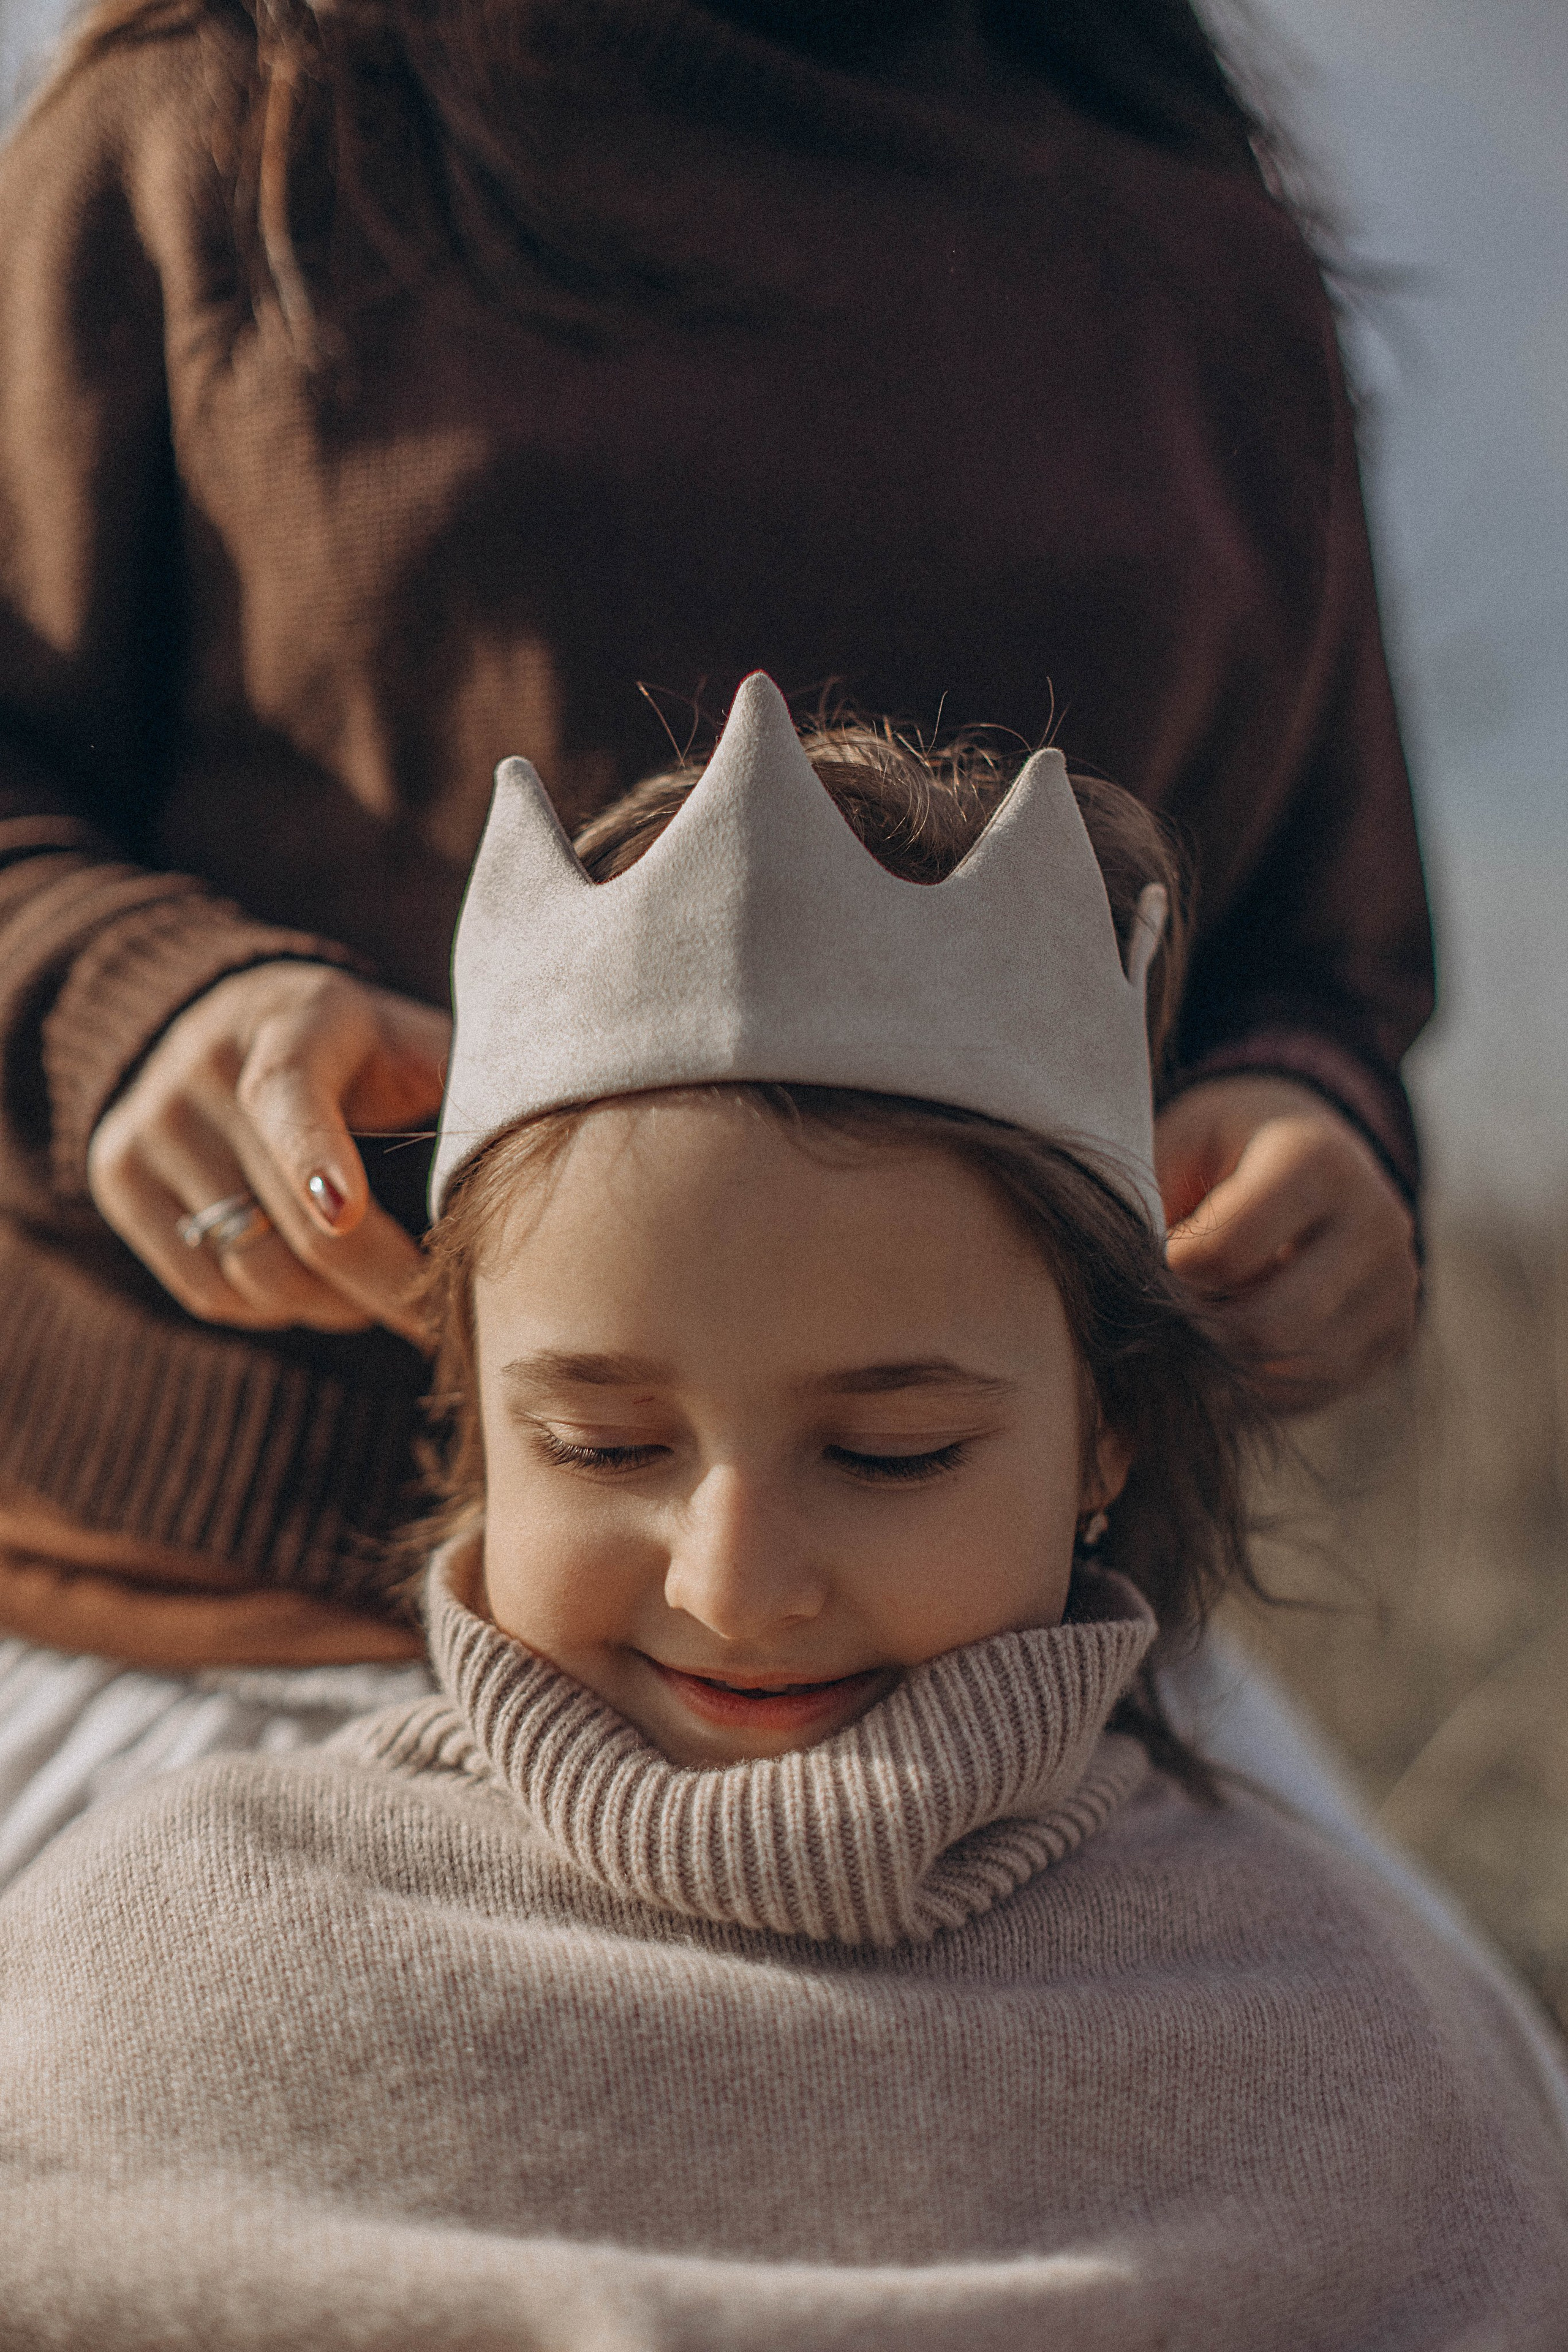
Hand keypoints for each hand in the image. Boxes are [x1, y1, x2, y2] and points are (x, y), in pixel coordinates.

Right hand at [87, 964, 450, 1343]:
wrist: (226, 1020)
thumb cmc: (364, 1050)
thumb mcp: (413, 1042)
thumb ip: (467, 1089)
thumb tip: (565, 1146)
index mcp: (294, 1021)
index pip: (291, 1094)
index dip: (316, 1157)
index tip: (345, 1214)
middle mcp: (202, 1066)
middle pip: (290, 1219)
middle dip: (380, 1287)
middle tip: (437, 1322)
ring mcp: (148, 1123)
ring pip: (248, 1269)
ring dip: (328, 1307)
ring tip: (377, 1296)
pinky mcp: (115, 1178)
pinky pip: (203, 1289)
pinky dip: (268, 1309)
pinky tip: (311, 1286)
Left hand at [1155, 1075, 1419, 1414]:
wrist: (1315, 1159)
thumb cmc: (1222, 1150)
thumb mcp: (1178, 1144)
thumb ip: (1144, 1199)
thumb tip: (1106, 1288)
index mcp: (1316, 1160)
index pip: (1223, 1255)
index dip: (1167, 1273)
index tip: (1147, 1262)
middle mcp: (1375, 1223)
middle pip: (1265, 1326)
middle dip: (1195, 1336)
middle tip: (1153, 1321)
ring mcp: (1395, 1287)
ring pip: (1289, 1371)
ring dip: (1220, 1368)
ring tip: (1183, 1334)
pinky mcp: (1394, 1336)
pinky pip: (1310, 1393)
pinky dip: (1251, 1387)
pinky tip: (1220, 1355)